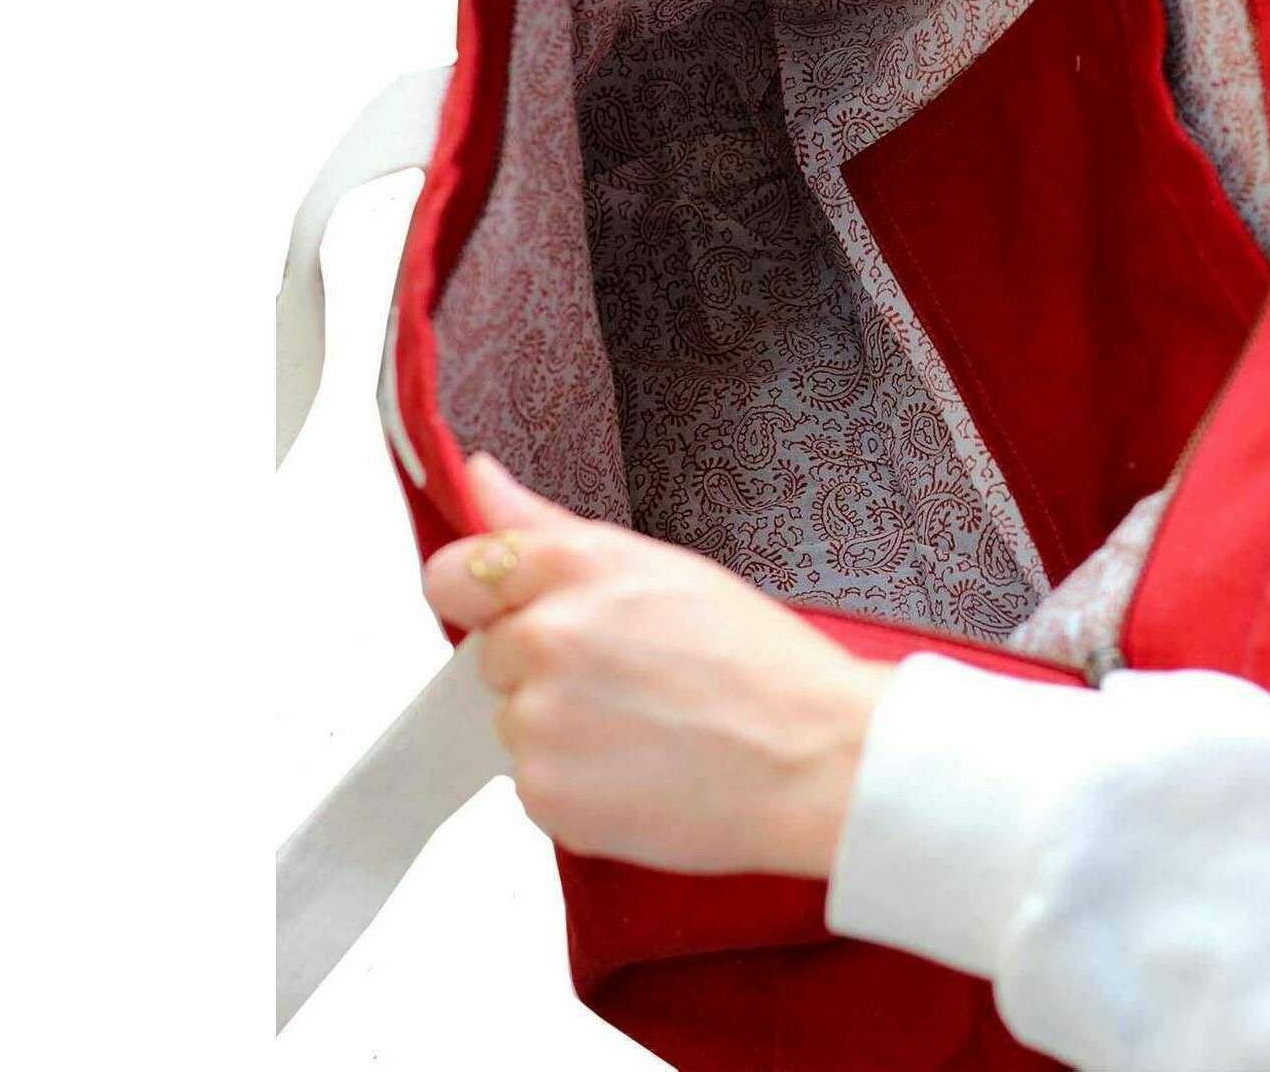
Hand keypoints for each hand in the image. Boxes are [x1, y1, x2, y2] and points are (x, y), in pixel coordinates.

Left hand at [424, 452, 894, 878]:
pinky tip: (640, 767)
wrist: (814, 760)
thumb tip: (479, 477)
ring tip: (644, 725)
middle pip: (492, 651)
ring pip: (514, 719)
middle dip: (543, 662)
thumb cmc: (759, 662)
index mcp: (576, 565)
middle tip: (627, 676)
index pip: (455, 572)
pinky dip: (575, 780)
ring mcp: (539, 719)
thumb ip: (550, 526)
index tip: (512, 610)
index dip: (481, 593)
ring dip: (560, 724)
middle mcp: (546, 636)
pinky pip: (533, 780)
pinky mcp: (543, 793)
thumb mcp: (661, 567)